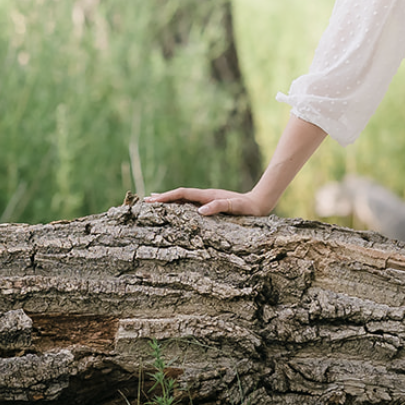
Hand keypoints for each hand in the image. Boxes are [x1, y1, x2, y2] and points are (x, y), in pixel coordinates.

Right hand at [144, 187, 273, 216]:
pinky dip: (179, 203)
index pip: (182, 194)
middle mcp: (205, 195)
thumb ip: (219, 206)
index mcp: (207, 196)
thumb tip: (200, 210)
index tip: (153, 201)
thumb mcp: (235, 207)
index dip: (167, 197)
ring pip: (183, 198)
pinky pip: (190, 202)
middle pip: (179, 194)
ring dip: (169, 199)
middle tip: (145, 200)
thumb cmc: (248, 208)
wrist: (259, 203)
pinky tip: (176, 207)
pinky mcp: (210, 203)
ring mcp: (207, 199)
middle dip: (162, 197)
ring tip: (154, 201)